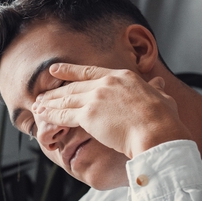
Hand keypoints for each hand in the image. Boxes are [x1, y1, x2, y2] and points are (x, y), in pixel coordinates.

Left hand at [34, 63, 191, 157]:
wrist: (157, 131)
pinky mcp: (88, 116)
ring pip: (67, 99)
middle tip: (42, 94)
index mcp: (123, 76)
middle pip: (74, 86)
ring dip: (50, 103)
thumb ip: (156, 91)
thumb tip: (160, 86)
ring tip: (38, 105)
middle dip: (56, 91)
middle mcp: (106, 83)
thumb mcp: (162, 98)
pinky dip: (52, 116)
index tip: (55, 69)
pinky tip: (43, 116)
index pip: (90, 71)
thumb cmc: (164, 119)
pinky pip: (65, 116)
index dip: (70, 71)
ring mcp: (96, 98)